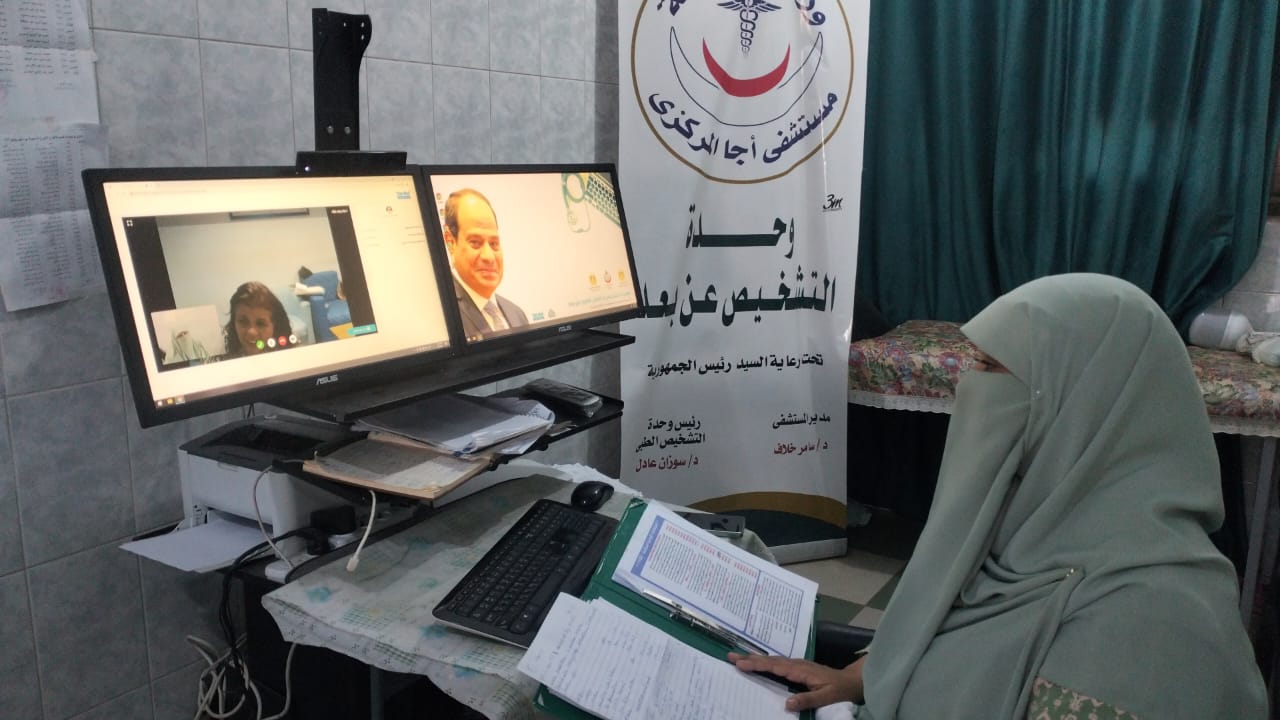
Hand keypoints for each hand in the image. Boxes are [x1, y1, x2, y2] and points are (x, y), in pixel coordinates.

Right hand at [729, 652, 864, 710]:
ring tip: (737, 658)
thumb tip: (786, 703)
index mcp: (800, 670)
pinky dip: (764, 662)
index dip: (757, 664)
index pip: (775, 666)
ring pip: (772, 660)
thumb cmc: (840, 689)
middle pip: (769, 660)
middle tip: (730, 656)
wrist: (852, 681)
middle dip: (749, 658)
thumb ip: (808, 699)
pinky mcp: (797, 668)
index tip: (740, 663)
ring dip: (754, 658)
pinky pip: (777, 663)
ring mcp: (797, 664)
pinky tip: (757, 663)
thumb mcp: (827, 697)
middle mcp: (796, 664)